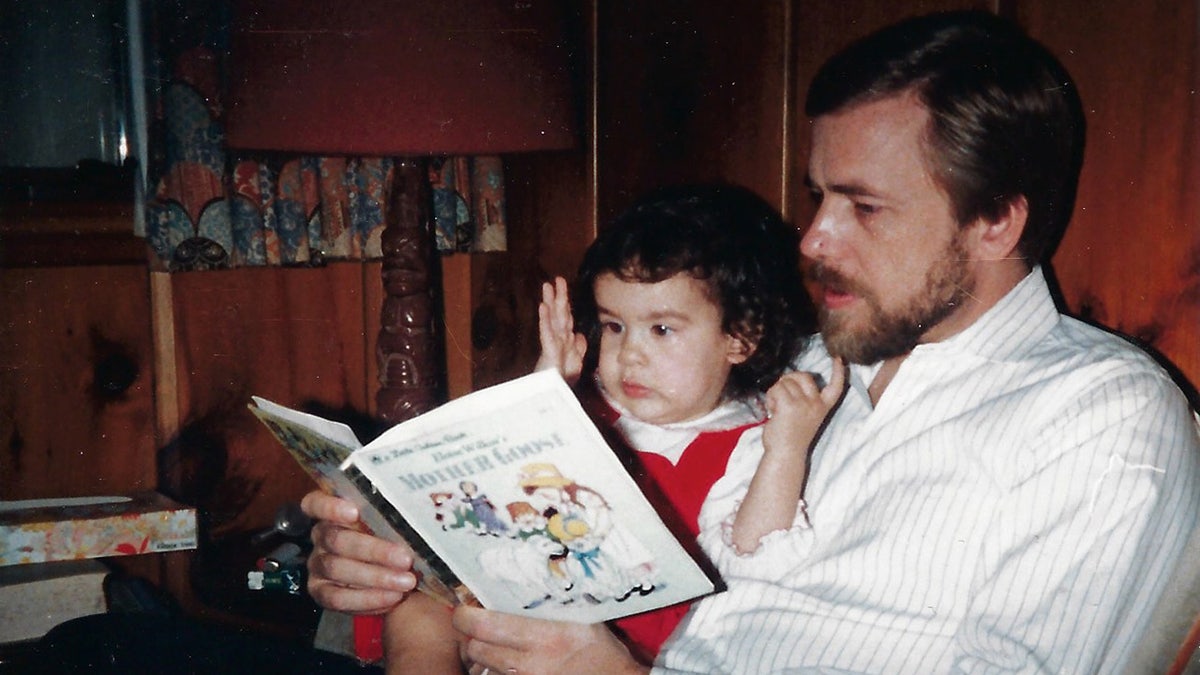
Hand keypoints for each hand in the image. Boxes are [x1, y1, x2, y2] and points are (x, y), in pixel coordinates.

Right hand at [301, 490, 418, 614]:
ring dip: (376, 577)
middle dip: (374, 550)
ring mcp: (318, 565)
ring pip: (337, 569)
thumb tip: (424, 507)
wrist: (399, 575)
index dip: (330, 506)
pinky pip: (338, 598)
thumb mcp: (397, 524)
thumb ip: (398, 516)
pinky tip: (392, 597)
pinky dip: (368, 599)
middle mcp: (321, 536)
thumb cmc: (398, 540)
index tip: (355, 512)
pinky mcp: (321, 592)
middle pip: (336, 539)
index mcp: (335, 512)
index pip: (316, 502)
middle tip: (406, 559)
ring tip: (406, 582)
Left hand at [453, 606, 647, 674]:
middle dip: (470, 635)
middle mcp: (530, 664)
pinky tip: (507, 661)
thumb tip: (521, 575)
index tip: (468, 605)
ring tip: (492, 642)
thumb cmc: (600, 649)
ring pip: (482, 668)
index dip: (466, 614)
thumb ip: (551, 601)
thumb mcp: (581, 616)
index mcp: (545, 637)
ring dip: (482, 655)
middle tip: (478, 623)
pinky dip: (495, 670)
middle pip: (474, 649)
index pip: (483, 625)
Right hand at [534, 277, 586, 383]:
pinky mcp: (549, 354)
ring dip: (550, 303)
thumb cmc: (561, 381)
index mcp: (565, 341)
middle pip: (559, 314)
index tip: (563, 285)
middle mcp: (558, 340)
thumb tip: (578, 334)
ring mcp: (552, 345)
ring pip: (552, 320)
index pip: (566, 317)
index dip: (565, 302)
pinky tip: (543, 307)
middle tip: (557, 279)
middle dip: (558, 296)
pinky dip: (545, 320)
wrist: (552, 395)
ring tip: (547, 287)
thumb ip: (578, 348)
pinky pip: (547, 334)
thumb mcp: (575, 364)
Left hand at [762, 356, 846, 456]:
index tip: (838, 358)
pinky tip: (772, 410)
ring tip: (777, 409)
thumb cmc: (791, 436)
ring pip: (785, 382)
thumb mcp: (805, 415)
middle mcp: (816, 404)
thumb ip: (803, 399)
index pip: (836, 386)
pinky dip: (770, 397)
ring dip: (776, 392)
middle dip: (789, 380)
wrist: (785, 454)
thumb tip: (789, 380)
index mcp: (823, 407)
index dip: (838, 371)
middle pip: (803, 375)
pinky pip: (776, 389)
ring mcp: (803, 404)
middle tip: (782, 396)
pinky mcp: (789, 405)